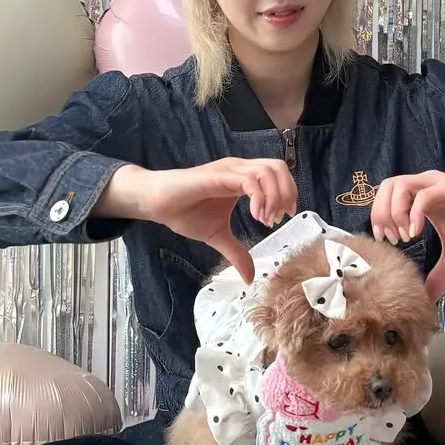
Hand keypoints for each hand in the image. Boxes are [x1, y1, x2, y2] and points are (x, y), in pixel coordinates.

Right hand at [100, 159, 297, 282]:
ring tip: (266, 220)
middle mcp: (239, 169)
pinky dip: (259, 197)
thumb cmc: (184, 212)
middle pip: (278, 168)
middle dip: (287, 192)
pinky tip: (256, 216)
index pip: (277, 174)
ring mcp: (229, 170)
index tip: (283, 217)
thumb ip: (236, 253)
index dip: (288, 193)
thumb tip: (249, 277)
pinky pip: (248, 180)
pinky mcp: (218, 176)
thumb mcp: (217, 236)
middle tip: (279, 218)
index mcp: (242, 178)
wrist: (156, 203)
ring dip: (274, 196)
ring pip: (267, 171)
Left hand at [371, 170, 444, 300]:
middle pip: (386, 187)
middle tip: (391, 239)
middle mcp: (425, 187)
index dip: (378, 218)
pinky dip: (414, 213)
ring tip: (404, 236)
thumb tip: (429, 299)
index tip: (386, 243)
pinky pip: (424, 196)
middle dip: (380, 214)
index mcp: (421, 199)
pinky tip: (416, 232)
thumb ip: (439, 273)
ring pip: (398, 185)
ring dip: (394, 212)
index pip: (385, 198)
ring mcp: (436, 185)